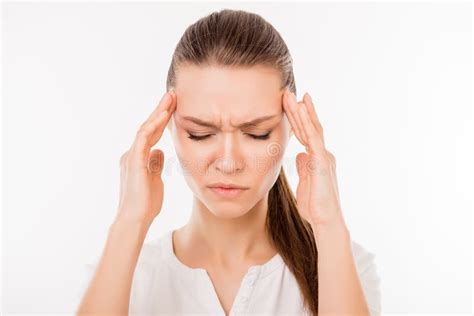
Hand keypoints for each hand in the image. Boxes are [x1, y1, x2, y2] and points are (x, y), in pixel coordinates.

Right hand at [115, 90, 176, 226]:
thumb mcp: (155, 180)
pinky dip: (153, 126)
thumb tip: (159, 152)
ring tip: (170, 98)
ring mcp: (132, 156)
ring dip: (158, 112)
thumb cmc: (146, 204)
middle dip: (161, 110)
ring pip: (145, 128)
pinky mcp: (134, 161)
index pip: (152, 134)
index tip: (174, 107)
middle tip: (173, 95)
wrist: (136, 219)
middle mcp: (132, 154)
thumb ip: (155, 165)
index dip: (162, 121)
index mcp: (138, 158)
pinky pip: (144, 138)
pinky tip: (163, 115)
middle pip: (148, 127)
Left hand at [283, 88, 342, 226]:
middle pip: (309, 127)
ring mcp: (323, 156)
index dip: (298, 120)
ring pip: (311, 128)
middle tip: (289, 93)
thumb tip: (299, 155)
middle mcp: (322, 154)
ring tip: (293, 95)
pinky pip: (313, 137)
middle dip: (298, 110)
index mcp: (317, 159)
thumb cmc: (315, 207)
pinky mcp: (322, 161)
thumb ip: (303, 168)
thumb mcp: (305, 184)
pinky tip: (301, 109)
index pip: (306, 135)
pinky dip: (307, 122)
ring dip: (301, 111)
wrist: (325, 221)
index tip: (290, 105)